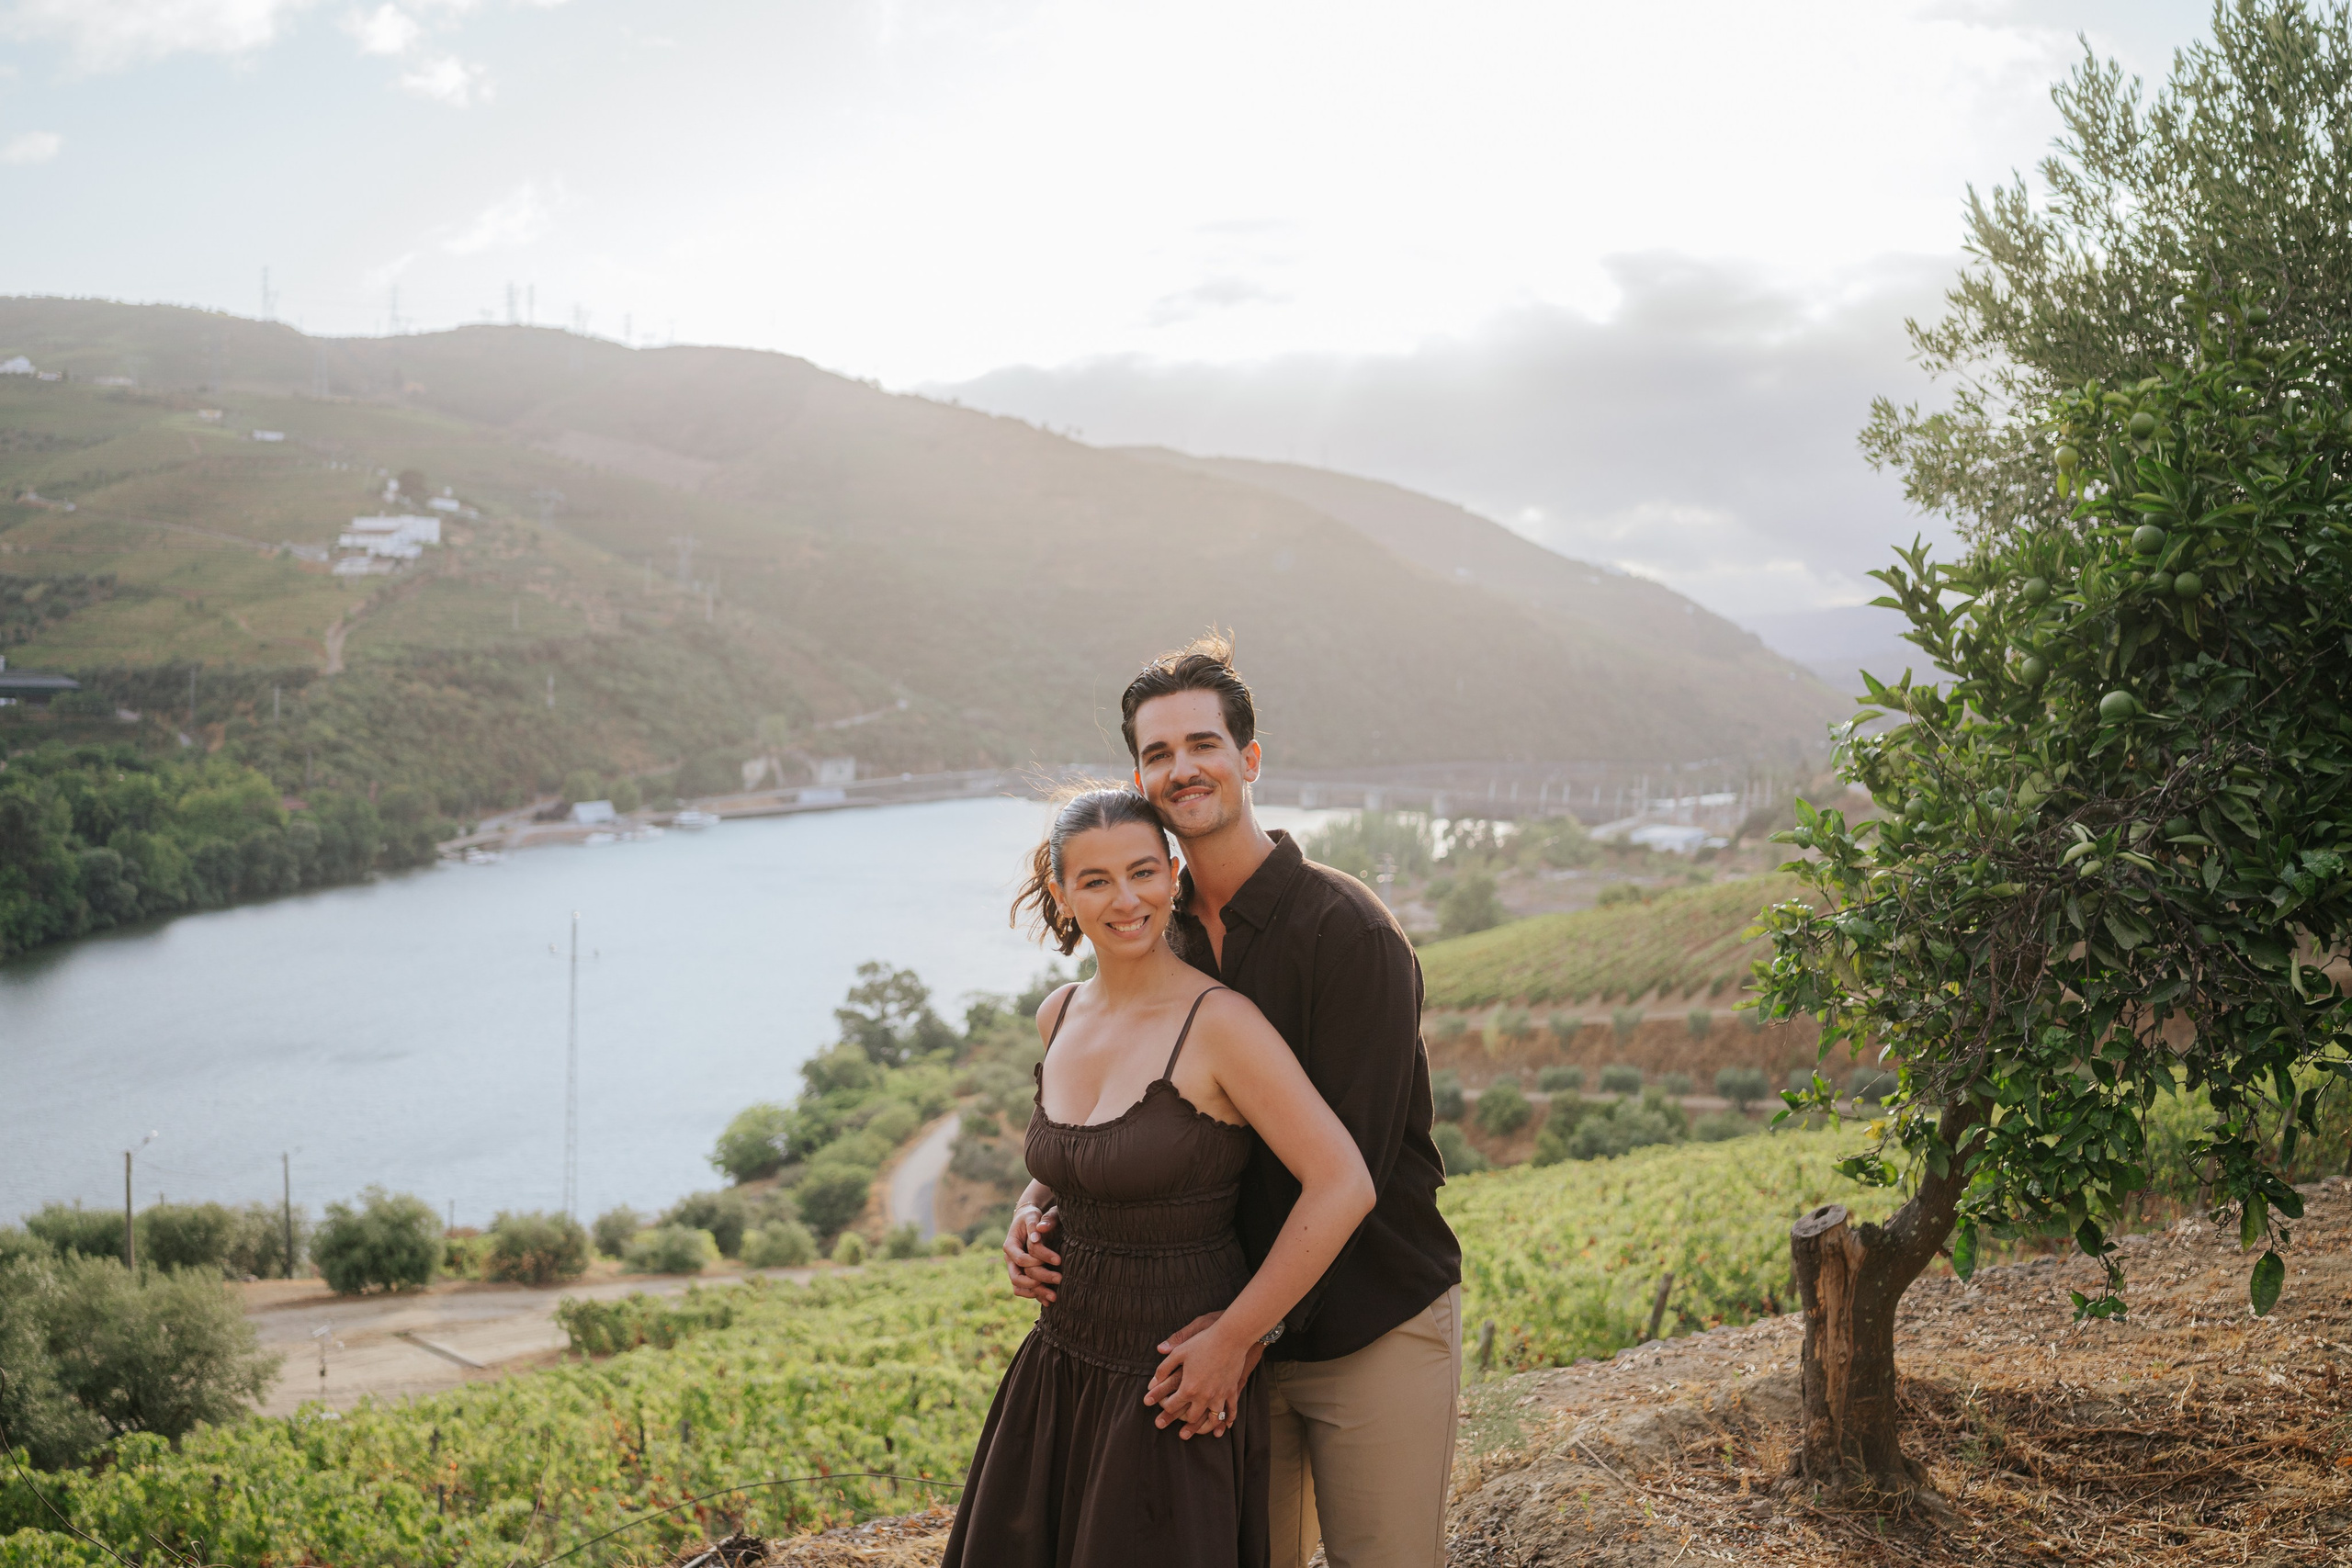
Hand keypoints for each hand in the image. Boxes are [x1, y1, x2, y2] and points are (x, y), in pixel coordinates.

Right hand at [1002, 1205, 1060, 1302]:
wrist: (1028, 1222)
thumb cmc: (1031, 1217)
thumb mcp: (1032, 1216)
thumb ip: (1034, 1225)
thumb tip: (1036, 1238)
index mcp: (1009, 1245)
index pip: (1020, 1259)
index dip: (1036, 1261)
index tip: (1057, 1260)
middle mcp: (1009, 1260)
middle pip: (1017, 1277)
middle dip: (1039, 1280)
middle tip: (1059, 1278)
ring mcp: (1014, 1269)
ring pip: (1019, 1288)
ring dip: (1036, 1293)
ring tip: (1054, 1297)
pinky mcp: (1022, 1275)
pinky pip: (1024, 1291)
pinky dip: (1035, 1296)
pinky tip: (1049, 1300)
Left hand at [1145, 1315, 1260, 1438]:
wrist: (1230, 1337)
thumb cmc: (1203, 1342)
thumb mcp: (1179, 1352)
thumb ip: (1164, 1368)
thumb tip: (1152, 1382)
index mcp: (1188, 1387)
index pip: (1172, 1405)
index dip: (1164, 1407)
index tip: (1161, 1406)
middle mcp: (1204, 1396)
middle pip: (1191, 1417)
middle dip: (1182, 1423)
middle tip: (1177, 1427)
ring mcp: (1220, 1395)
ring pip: (1212, 1419)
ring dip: (1203, 1428)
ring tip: (1197, 1433)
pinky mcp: (1232, 1391)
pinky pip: (1231, 1411)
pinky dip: (1226, 1421)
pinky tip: (1223, 1427)